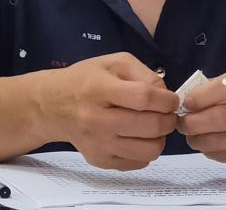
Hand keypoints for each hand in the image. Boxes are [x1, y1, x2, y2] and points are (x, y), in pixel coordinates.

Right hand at [51, 52, 178, 169]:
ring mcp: (98, 144)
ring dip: (161, 138)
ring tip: (155, 127)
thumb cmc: (86, 80)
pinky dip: (146, 151)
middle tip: (167, 114)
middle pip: (150, 126)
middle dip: (169, 119)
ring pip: (148, 150)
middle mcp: (97, 120)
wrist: (53, 106)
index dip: (166, 99)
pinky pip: (137, 162)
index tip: (172, 99)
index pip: (144, 98)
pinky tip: (139, 137)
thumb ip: (143, 73)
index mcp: (100, 89)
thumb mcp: (113, 62)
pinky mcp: (100, 160)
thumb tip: (165, 95)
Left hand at [177, 67, 225, 163]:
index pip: (223, 87)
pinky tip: (207, 145)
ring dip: (199, 140)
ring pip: (221, 140)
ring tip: (191, 136)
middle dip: (194, 122)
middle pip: (219, 117)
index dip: (201, 97)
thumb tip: (192, 98)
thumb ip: (221, 85)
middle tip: (183, 123)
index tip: (187, 103)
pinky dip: (212, 151)